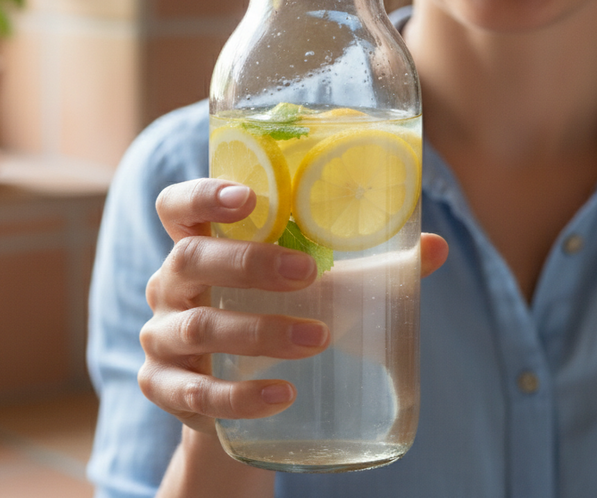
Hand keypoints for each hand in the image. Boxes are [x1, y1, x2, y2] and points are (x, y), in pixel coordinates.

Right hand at [138, 178, 449, 434]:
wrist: (238, 401)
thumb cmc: (278, 320)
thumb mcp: (317, 291)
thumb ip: (368, 269)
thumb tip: (436, 247)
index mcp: (201, 244)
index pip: (178, 206)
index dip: (204, 196)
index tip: (249, 198)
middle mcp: (171, 285)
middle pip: (191, 260)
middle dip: (249, 264)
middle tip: (307, 274)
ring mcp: (161, 337)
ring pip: (197, 328)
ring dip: (258, 332)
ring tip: (316, 339)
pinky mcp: (164, 389)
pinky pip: (195, 392)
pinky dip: (239, 395)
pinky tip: (281, 394)